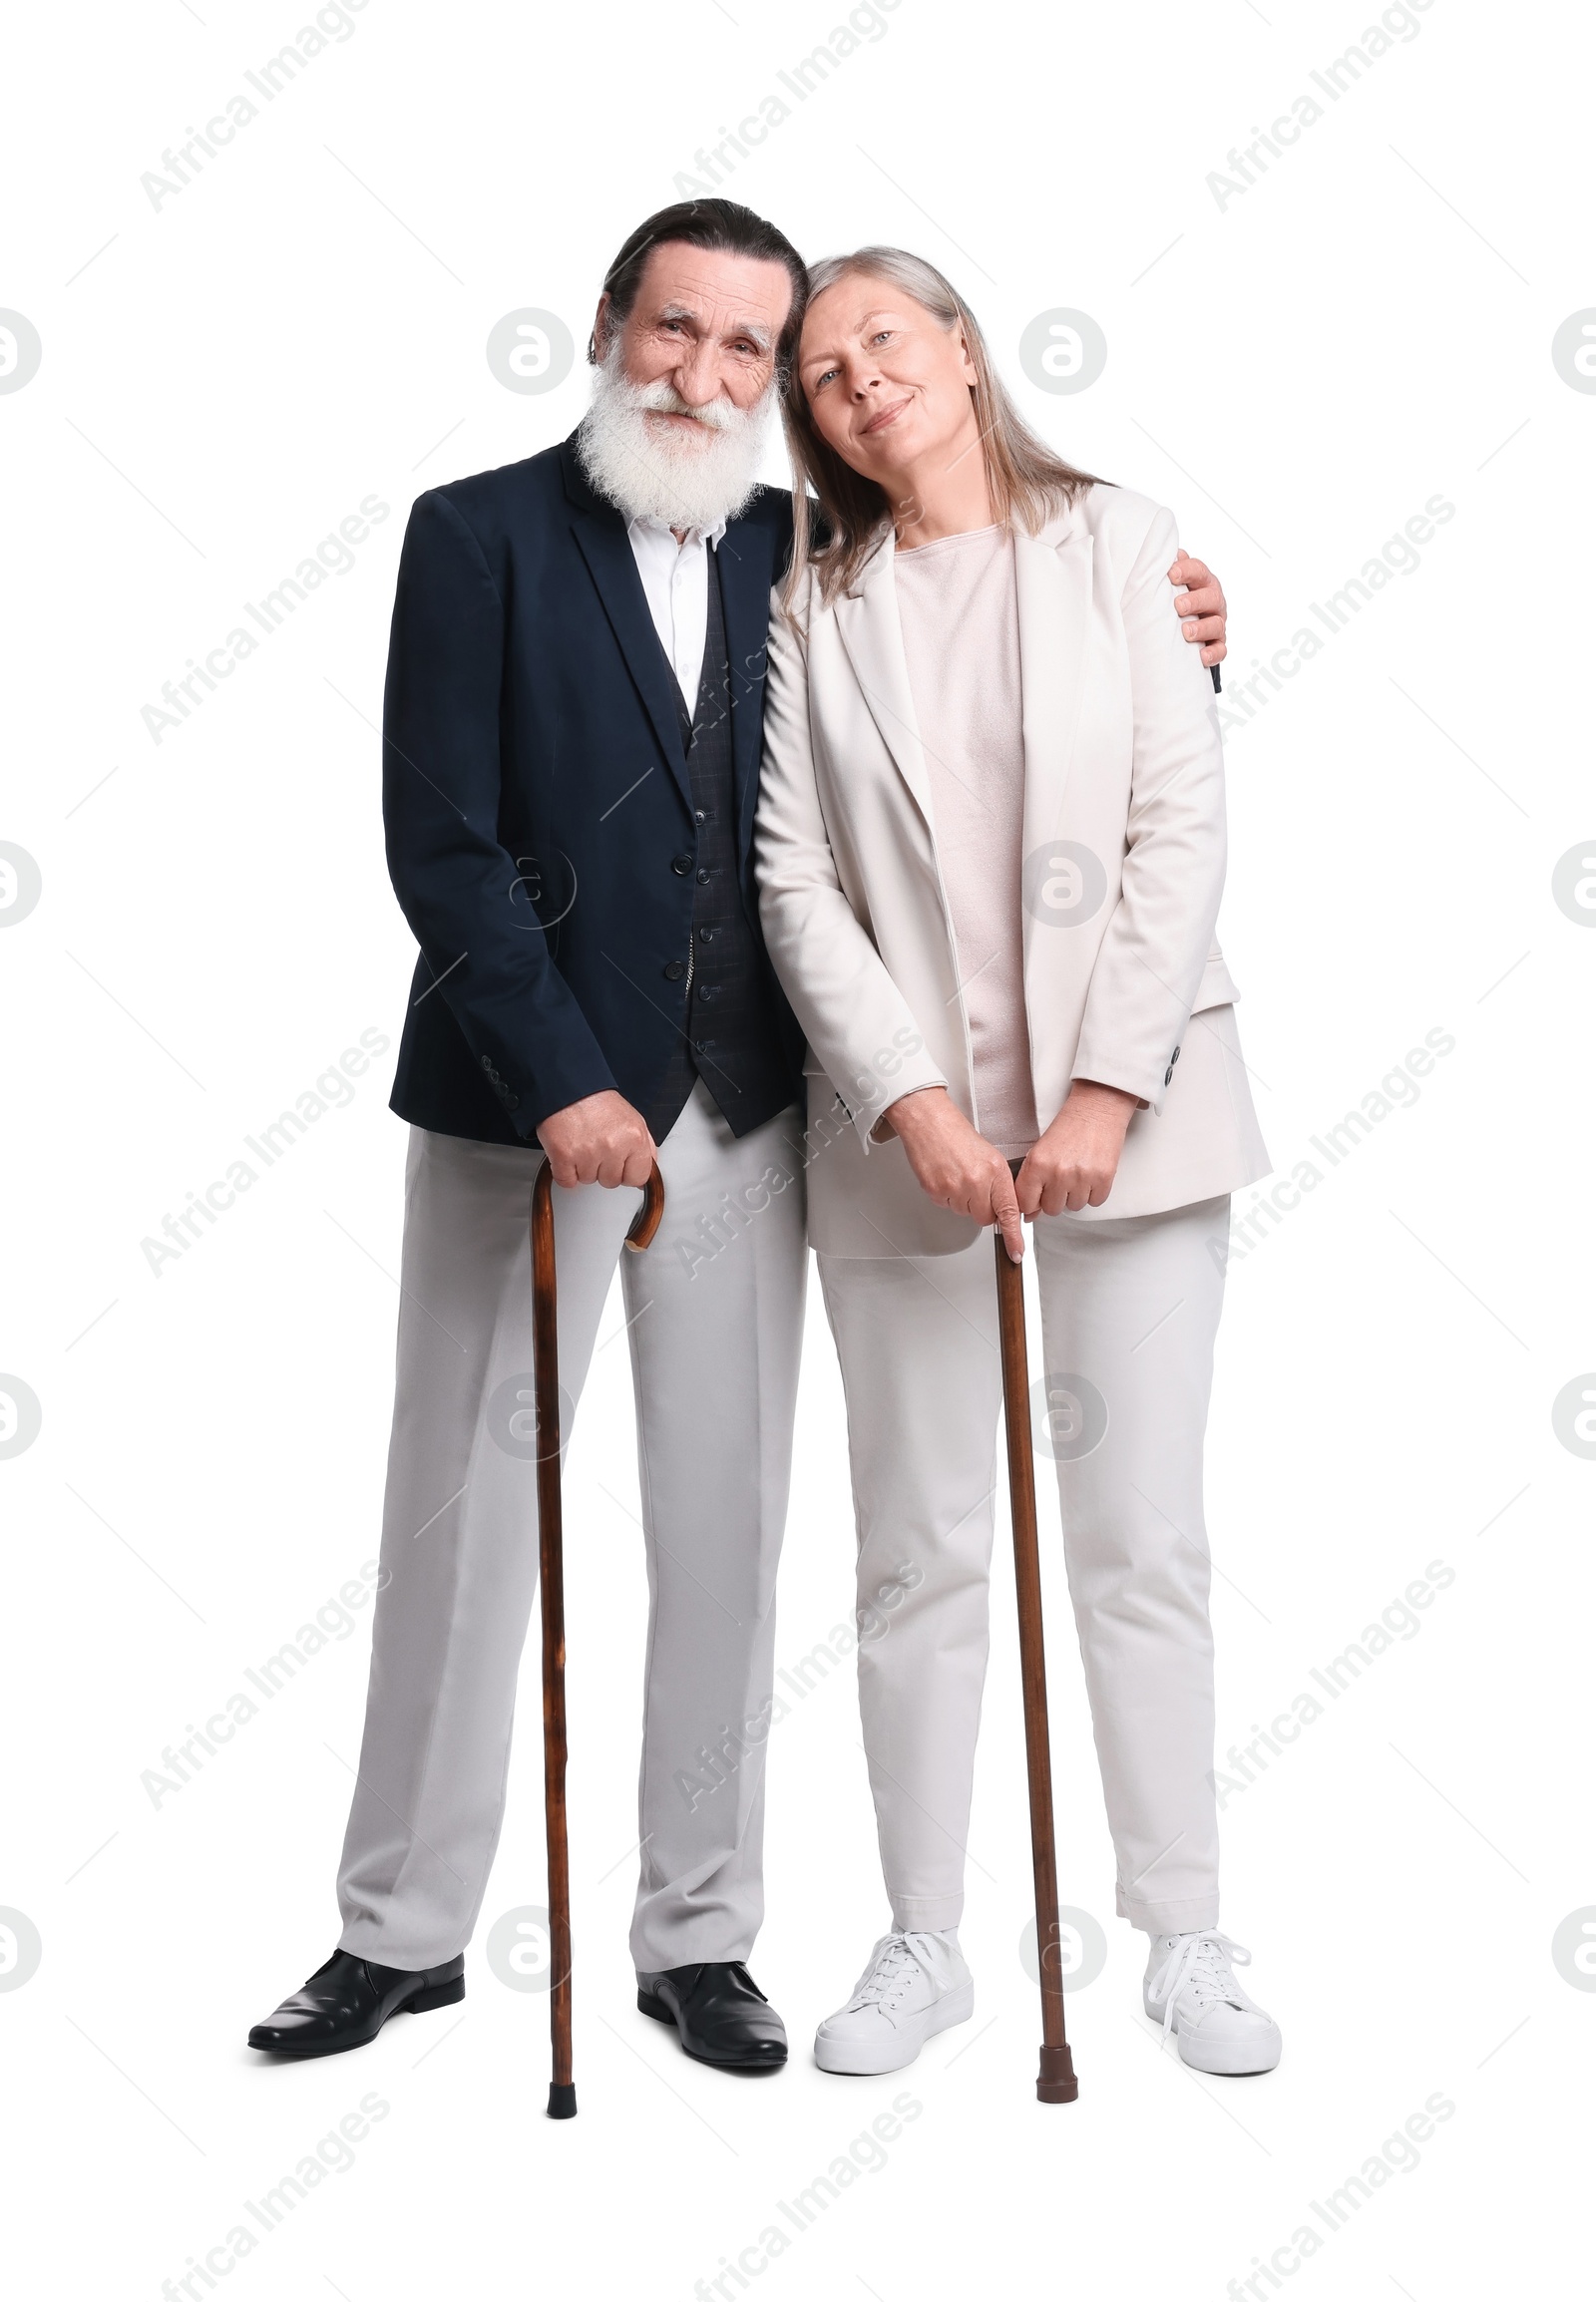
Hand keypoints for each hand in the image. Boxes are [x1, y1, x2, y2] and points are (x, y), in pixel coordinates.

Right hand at [536, 1090, 656, 1188]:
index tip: (620, 1163)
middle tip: (597, 1146)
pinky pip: (567, 1181)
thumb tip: (648, 1173)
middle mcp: (613, 1146)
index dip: (627, 1172)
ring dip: (584, 1168)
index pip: (638, 1178)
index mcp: (634, 1138)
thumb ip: (645, 1148)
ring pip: (588, 1180)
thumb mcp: (633, 1120)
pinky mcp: (564, 1156)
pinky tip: (569, 1153)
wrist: (569, 1088)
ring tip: (583, 1143)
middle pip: (611, 1182)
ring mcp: (588, 1153)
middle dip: (604, 1168)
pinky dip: (565, 1172)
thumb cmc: (599, 1103)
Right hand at [879, 1086, 1025, 1261]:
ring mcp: (955, 1189)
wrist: (929, 1123)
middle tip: (974, 1186)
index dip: (1013, 1236)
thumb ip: (999, 1184)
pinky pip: (946, 1206)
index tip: (1016, 1252)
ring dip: (963, 1200)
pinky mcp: (936, 1192)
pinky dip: (946, 1195)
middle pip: (984, 1217)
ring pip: (964, 1213)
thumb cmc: (958, 1135)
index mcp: (995, 1172)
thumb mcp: (990, 1156)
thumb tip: (1003, 1207)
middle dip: (982, 1207)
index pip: (1008, 1212)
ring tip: (958, 1174)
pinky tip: (946, 1176)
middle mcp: (977, 1182)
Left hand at [1014, 1081, 1137, 1216]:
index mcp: (1038, 1164)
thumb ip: (1031, 1181)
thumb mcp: (1040, 1150)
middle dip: (1055, 1197)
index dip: (1031, 1204)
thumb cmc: (1069, 1127)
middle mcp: (1059, 1172)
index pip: (1026, 1203)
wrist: (1096, 1109)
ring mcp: (1082, 1177)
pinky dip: (1094, 1192)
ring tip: (1077, 1172)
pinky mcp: (1103, 1179)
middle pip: (1052, 1209)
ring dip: (1076, 1194)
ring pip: (1074, 1207)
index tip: (1036, 1200)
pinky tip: (1090, 1174)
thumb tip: (1030, 1212)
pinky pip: (1095, 1202)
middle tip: (1061, 1178)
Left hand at [1169, 551, 1226, 668]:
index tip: (1171, 574)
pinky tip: (1202, 656)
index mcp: (1201, 582)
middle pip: (1211, 597)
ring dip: (1202, 628)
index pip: (1199, 571)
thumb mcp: (1170, 584)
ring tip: (1186, 632)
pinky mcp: (1217, 645)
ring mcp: (1216, 623)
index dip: (1187, 571)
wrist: (1182, 628)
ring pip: (1216, 624)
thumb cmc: (1175, 600)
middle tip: (1178, 606)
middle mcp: (1213, 601)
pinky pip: (1220, 650)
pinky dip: (1213, 653)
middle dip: (1195, 601)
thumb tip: (1161, 554)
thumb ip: (1167, 569)